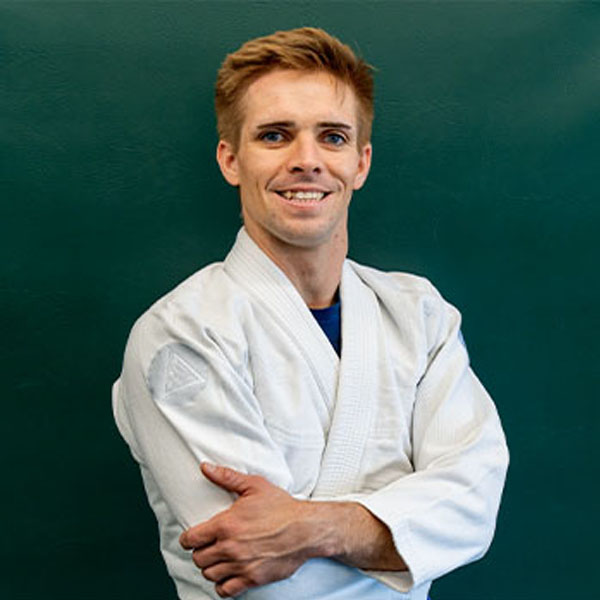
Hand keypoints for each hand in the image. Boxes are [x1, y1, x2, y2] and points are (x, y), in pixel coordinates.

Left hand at [179, 463, 324, 597]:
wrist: (306, 529)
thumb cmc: (281, 506)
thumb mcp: (254, 485)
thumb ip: (226, 477)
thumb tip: (205, 467)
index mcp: (226, 524)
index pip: (191, 539)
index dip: (188, 538)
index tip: (193, 537)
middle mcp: (230, 547)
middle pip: (198, 559)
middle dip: (200, 552)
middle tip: (209, 546)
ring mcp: (241, 565)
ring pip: (209, 575)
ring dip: (211, 567)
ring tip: (218, 559)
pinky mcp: (252, 579)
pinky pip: (225, 590)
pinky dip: (222, 585)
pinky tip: (228, 574)